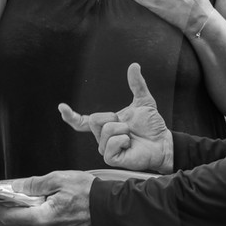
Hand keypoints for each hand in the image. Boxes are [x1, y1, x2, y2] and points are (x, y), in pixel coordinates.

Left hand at [0, 170, 94, 225]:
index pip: (9, 216)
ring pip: (30, 224)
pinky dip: (35, 215)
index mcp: (42, 219)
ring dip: (23, 211)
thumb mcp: (59, 179)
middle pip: (18, 221)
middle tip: (0, 196)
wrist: (111, 209)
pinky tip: (38, 204)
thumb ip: (34, 184)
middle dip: (8, 209)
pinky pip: (42, 225)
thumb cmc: (90, 194)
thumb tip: (18, 187)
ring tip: (20, 198)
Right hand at [59, 63, 173, 172]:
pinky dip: (124, 140)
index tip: (62, 106)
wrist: (163, 142)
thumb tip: (134, 66)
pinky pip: (111, 144)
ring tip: (131, 135)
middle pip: (95, 120)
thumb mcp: (144, 101)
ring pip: (105, 130)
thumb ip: (136, 84)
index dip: (70, 116)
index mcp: (105, 125)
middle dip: (114, 118)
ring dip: (123, 129)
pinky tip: (130, 144)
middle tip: (128, 125)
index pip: (82, 122)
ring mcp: (106, 149)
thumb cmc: (152, 126)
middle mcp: (102, 137)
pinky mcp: (111, 159)